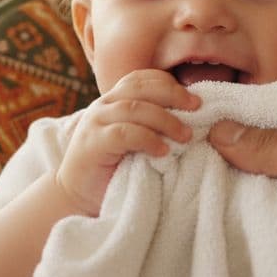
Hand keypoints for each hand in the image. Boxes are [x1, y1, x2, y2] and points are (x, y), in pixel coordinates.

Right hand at [55, 69, 198, 215]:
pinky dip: (148, 140)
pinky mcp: (92, 144)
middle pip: (140, 87)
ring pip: (134, 108)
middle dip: (173, 94)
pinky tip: (163, 152)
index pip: (141, 78)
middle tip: (197, 108)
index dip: (168, 83)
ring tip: (186, 136)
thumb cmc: (115, 169)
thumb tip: (192, 118)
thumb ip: (152, 124)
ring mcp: (95, 122)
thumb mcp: (136, 140)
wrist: (78, 198)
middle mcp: (103, 105)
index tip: (194, 99)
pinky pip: (124, 133)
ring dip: (165, 120)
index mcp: (114, 100)